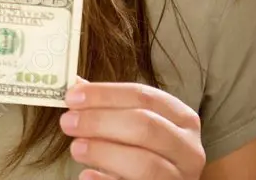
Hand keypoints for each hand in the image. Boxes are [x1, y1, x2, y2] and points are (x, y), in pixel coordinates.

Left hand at [60, 79, 205, 179]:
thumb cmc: (144, 149)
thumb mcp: (134, 122)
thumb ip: (108, 105)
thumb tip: (73, 85)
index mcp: (181, 118)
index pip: (143, 96)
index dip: (104, 94)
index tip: (71, 97)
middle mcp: (187, 147)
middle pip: (144, 126)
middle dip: (100, 122)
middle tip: (67, 122)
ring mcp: (180, 177)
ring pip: (144, 163)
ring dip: (104, 153)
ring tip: (75, 148)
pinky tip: (87, 175)